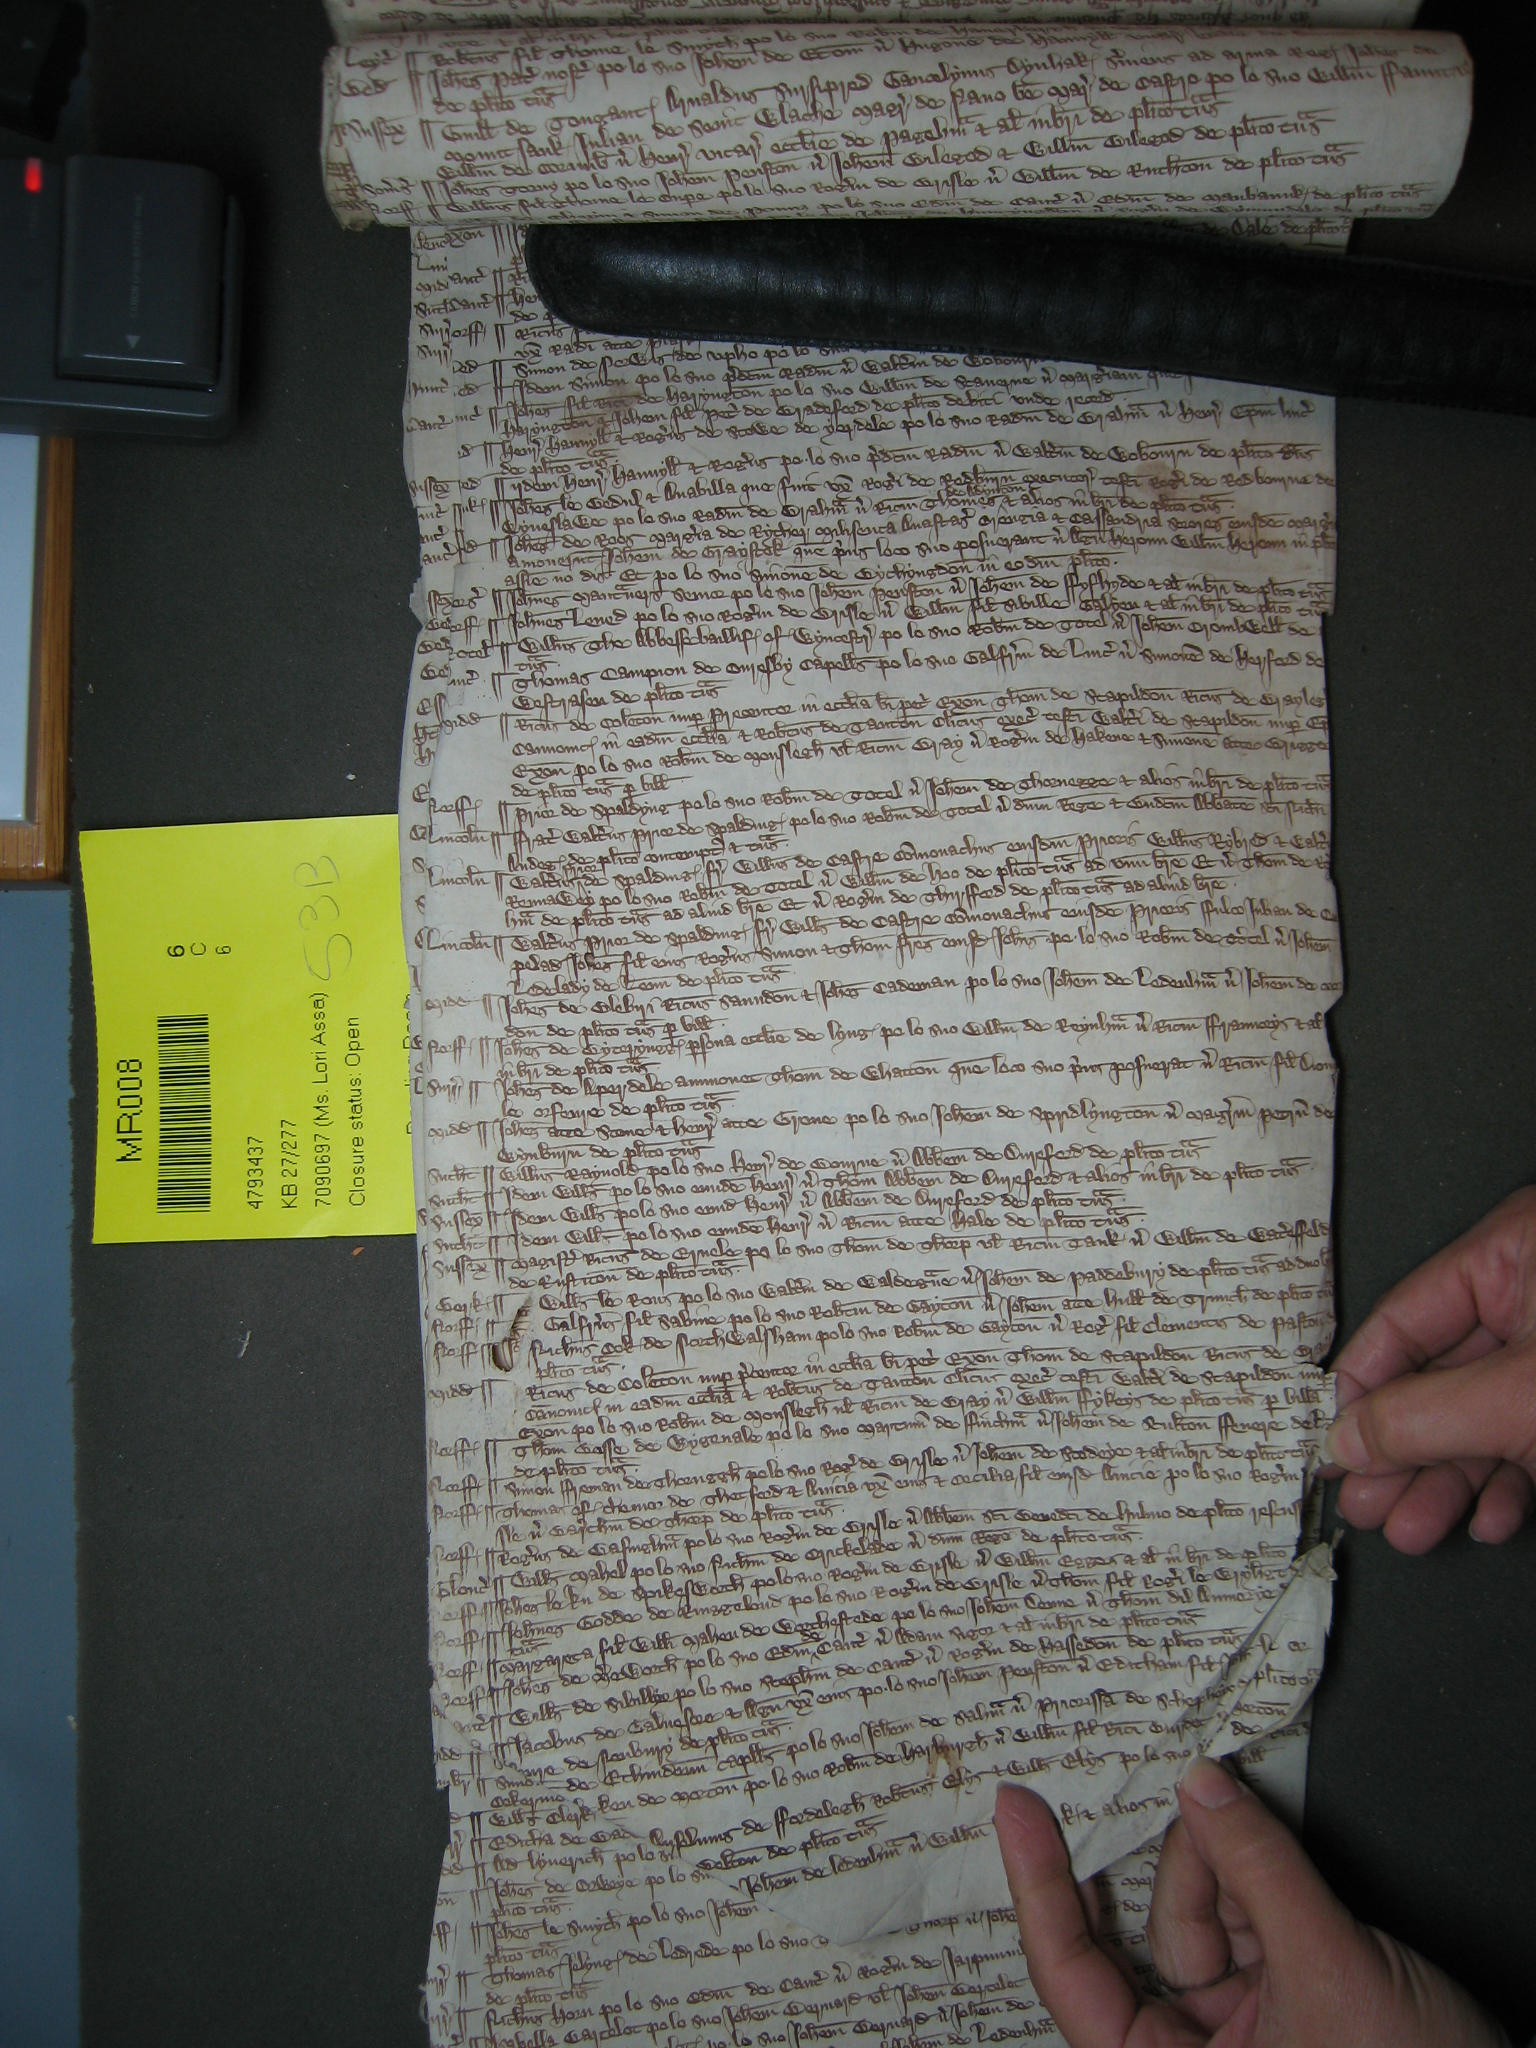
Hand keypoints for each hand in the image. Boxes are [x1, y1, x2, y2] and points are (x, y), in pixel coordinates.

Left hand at [993, 1762, 1507, 2047]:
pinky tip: (1238, 1820)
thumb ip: (1263, 1872)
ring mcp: (1237, 2031)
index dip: (1037, 1888)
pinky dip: (1246, 1869)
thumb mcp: (1331, 1969)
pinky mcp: (1281, 2004)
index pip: (1073, 1974)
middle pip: (1133, 1938)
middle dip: (1145, 1859)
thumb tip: (1204, 1789)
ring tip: (1224, 1799)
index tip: (1016, 1811)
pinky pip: (1241, 1919)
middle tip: (1125, 1777)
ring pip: (1193, 1916)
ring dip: (1212, 1855)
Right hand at [1323, 1186, 1535, 1552]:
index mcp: (1518, 1247)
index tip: (1332, 1442)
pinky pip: (1531, 1428)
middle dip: (1406, 1451)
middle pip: (1442, 1372)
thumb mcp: (1518, 1401)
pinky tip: (1487, 1517)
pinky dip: (1508, 1478)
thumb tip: (1344, 1438)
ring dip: (1449, 1479)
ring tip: (1412, 1527)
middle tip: (1366, 1500)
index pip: (1406, 1316)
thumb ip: (1421, 1420)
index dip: (1361, 1387)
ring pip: (1487, 1410)